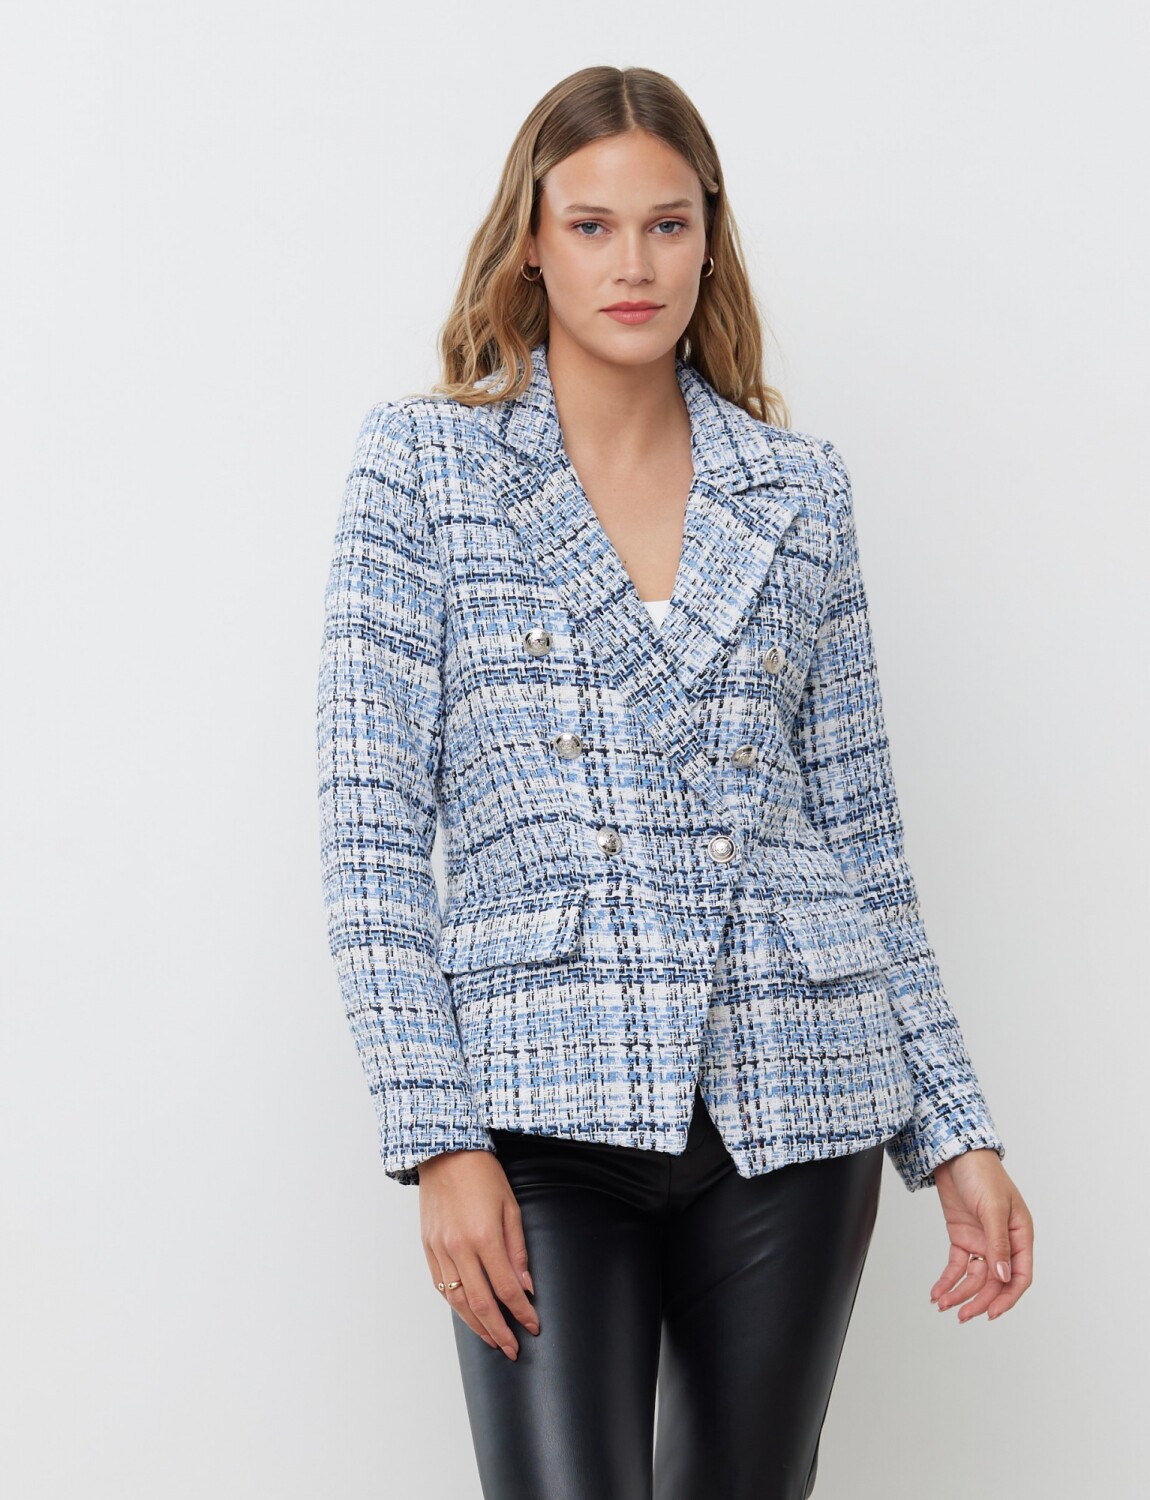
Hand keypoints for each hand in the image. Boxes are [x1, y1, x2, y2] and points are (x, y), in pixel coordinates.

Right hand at [418, 1148, 539, 1359]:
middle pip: (480, 1303)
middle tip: (512, 1349)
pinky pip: (441, 1285)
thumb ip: (517, 1250)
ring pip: (457, 1301)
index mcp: (483, 1237)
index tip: (532, 1326)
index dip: (521, 1312)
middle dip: (499, 1330)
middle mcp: (458, 1248)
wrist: (444, 1152)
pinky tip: (468, 1315)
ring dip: (476, 1325)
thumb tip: (525, 1287)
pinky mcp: (427, 1247)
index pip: (506, 1288)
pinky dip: (455, 1305)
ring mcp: (439, 1249)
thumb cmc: (482, 1174)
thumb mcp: (510, 1207)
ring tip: (492, 1340)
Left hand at [930, 1148, 1032, 1321]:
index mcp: (1020, 1236)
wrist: (954, 1154)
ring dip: (960, 1292)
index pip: (1019, 1276)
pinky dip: (948, 1280)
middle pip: (994, 1282)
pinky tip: (937, 1292)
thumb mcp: (993, 1208)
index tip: (991, 1313)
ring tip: (942, 1304)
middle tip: (962, 1315)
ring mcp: (982, 1241)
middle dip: (979, 1300)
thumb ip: (998, 1242)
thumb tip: (1003, 1276)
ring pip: (974, 1277)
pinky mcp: (962, 1237)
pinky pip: (957, 1265)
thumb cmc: (983, 1174)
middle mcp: (1003, 1242)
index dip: (1007, 1298)